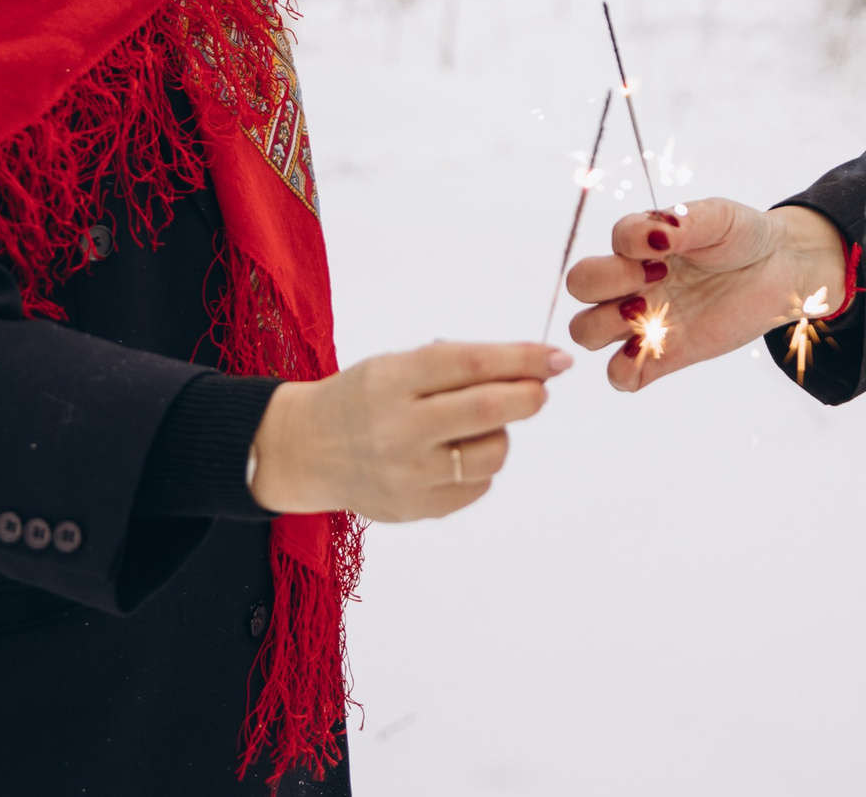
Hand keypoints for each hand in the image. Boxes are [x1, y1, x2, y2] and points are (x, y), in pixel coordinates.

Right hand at [247, 341, 569, 521]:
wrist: (306, 449)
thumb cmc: (365, 398)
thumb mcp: (397, 366)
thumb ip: (457, 367)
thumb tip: (532, 368)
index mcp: (393, 380)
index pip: (472, 364)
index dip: (523, 358)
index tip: (558, 358)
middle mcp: (398, 428)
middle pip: (487, 410)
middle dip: (528, 396)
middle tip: (540, 390)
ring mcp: (406, 474)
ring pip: (491, 454)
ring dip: (503, 435)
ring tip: (481, 426)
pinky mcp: (414, 508)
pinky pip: (476, 487)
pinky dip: (480, 467)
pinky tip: (455, 455)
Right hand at [563, 198, 847, 390]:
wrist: (779, 270)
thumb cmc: (742, 237)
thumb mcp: (718, 217)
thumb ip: (682, 221)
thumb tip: (655, 233)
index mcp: (637, 246)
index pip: (605, 240)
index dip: (627, 247)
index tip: (669, 247)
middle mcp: (632, 282)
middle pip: (579, 285)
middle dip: (605, 282)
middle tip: (657, 277)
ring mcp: (644, 320)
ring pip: (586, 332)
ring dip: (605, 324)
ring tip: (649, 315)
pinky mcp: (666, 356)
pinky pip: (621, 376)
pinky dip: (622, 370)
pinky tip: (652, 349)